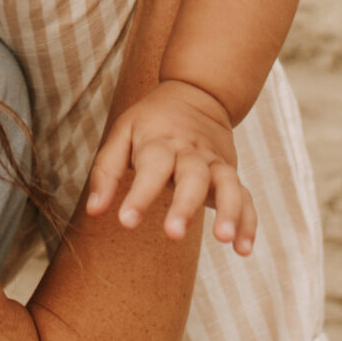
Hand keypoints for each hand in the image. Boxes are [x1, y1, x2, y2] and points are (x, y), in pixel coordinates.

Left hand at [85, 79, 257, 253]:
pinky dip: (248, 221)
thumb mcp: (123, 133)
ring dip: (229, 211)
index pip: (152, 166)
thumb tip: (93, 211)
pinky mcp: (230, 172)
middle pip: (193, 176)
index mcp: (160, 141)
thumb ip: (107, 171)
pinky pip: (245, 196)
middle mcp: (191, 152)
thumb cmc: (152, 121)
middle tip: (174, 234)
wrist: (198, 92)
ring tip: (225, 239)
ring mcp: (214, 162)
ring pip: (227, 184)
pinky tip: (243, 249)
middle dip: (186, 205)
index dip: (139, 195)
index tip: (126, 222)